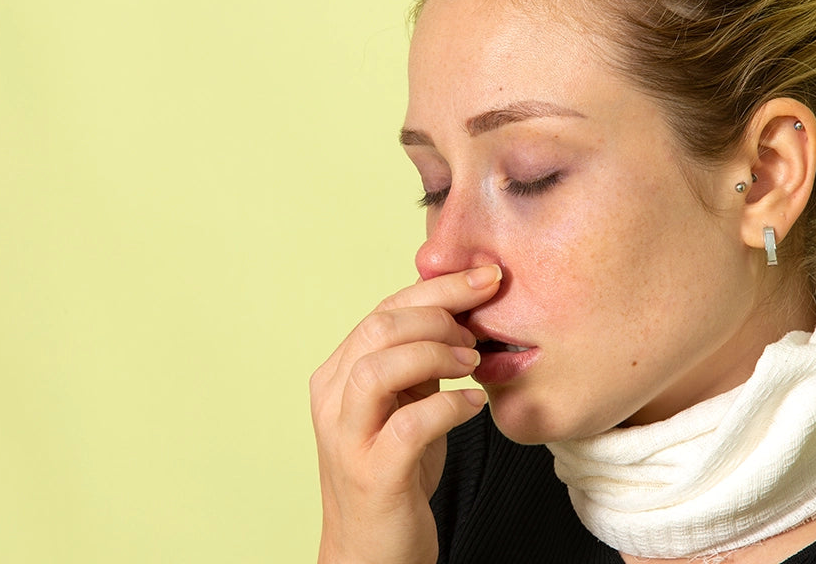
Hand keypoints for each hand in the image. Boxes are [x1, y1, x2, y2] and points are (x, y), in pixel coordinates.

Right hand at [310, 265, 502, 563]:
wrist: (372, 553)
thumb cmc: (394, 475)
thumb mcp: (403, 406)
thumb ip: (416, 364)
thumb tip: (458, 312)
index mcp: (337, 376)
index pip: (381, 310)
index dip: (435, 288)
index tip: (484, 279)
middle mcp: (332, 400)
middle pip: (378, 328)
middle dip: (439, 313)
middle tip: (479, 327)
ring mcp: (348, 438)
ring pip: (378, 368)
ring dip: (434, 354)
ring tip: (471, 362)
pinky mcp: (373, 474)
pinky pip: (409, 425)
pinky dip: (448, 407)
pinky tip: (474, 405)